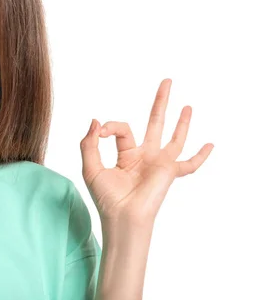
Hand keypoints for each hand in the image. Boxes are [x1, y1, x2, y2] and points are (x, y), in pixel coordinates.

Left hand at [80, 78, 213, 225]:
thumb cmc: (105, 198)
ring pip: (174, 137)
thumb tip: (96, 120)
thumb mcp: (90, 167)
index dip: (110, 125)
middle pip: (155, 123)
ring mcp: (159, 163)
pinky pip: (189, 164)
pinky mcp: (169, 172)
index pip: (122, 128)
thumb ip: (89, 143)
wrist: (121, 217)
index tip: (100, 131)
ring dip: (182, 122)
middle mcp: (145, 156)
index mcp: (126, 155)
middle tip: (166, 81)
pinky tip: (210, 145)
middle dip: (160, 102)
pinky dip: (200, 156)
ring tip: (188, 106)